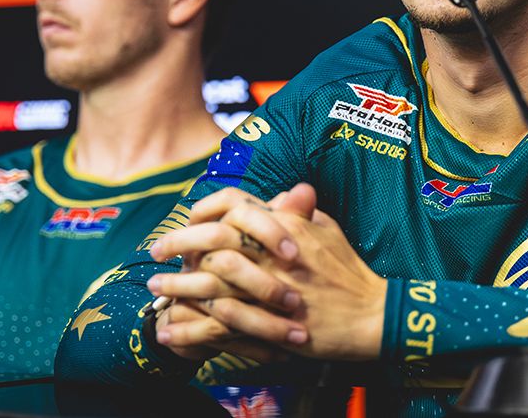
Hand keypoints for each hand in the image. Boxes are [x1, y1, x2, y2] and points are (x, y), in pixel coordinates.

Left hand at [152, 184, 386, 360]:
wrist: (374, 315)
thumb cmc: (350, 271)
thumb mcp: (327, 228)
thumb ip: (298, 211)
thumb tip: (279, 195)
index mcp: (284, 226)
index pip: (232, 205)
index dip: (202, 212)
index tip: (183, 222)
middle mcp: (272, 254)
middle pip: (210, 243)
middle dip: (176, 248)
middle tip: (154, 255)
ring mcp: (270, 290)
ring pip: (209, 284)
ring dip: (176, 289)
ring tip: (154, 292)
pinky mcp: (270, 325)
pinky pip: (220, 323)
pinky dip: (190, 328)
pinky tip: (169, 331)